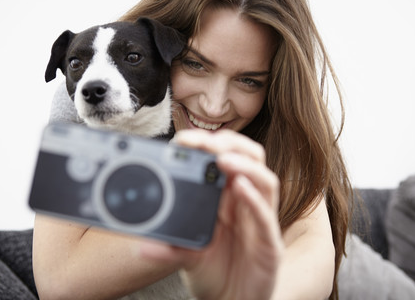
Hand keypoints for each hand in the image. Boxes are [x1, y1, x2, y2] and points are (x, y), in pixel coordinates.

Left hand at [137, 129, 283, 299]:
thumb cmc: (216, 273)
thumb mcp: (188, 256)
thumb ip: (170, 247)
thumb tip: (143, 245)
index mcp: (229, 199)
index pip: (227, 159)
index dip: (209, 145)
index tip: (184, 140)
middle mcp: (248, 203)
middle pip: (251, 159)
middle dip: (230, 145)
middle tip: (205, 143)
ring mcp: (261, 221)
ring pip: (264, 180)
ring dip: (244, 165)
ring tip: (222, 159)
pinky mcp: (271, 243)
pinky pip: (266, 215)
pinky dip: (254, 199)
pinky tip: (240, 187)